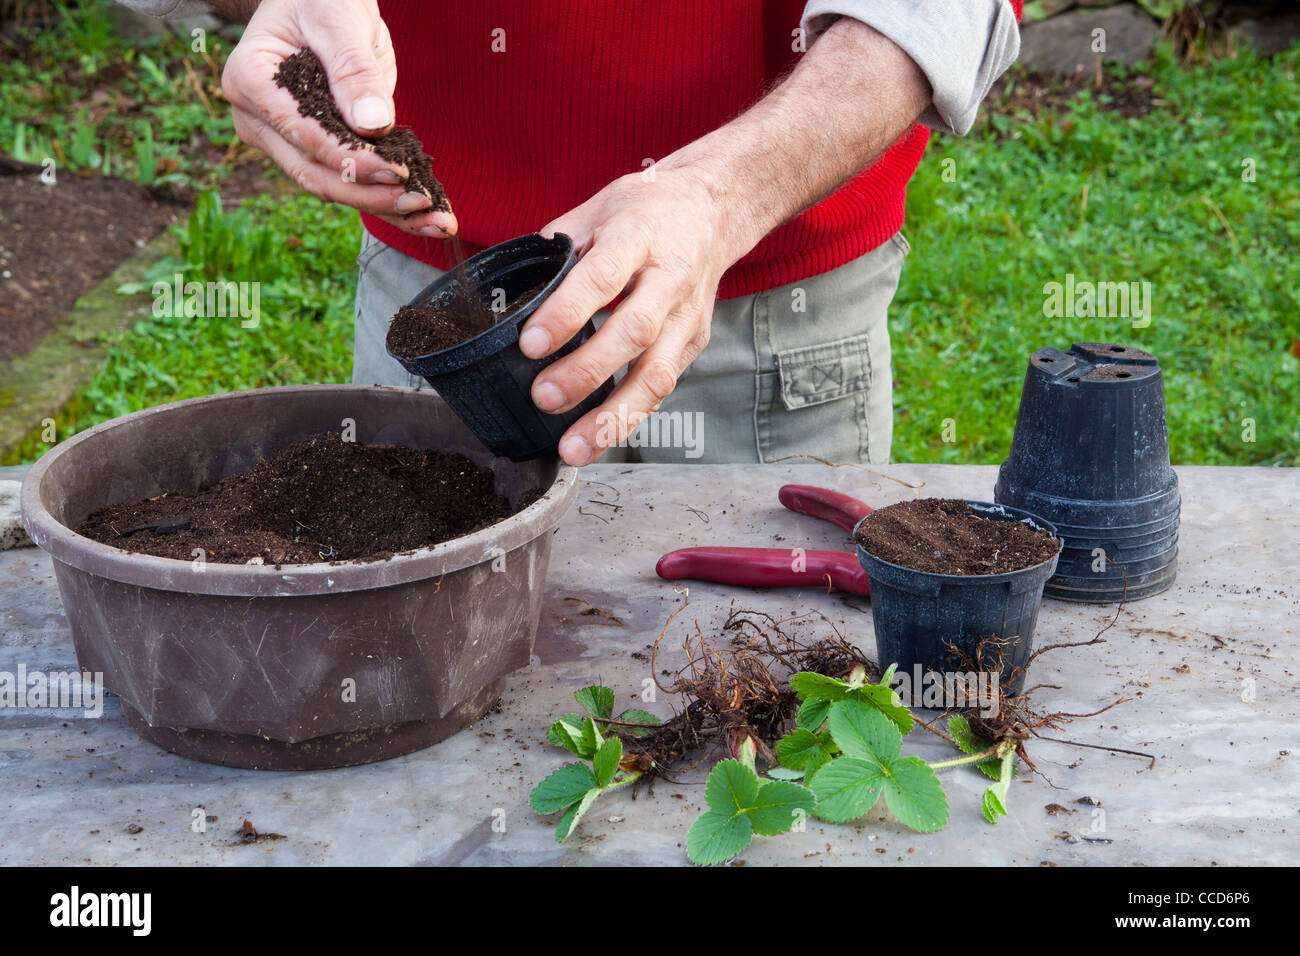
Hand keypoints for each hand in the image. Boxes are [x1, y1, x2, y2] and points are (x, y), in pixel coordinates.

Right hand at [221, 0, 456, 235]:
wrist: (322, 2)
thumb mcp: (339, 18)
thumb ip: (353, 69)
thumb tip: (374, 124)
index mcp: (251, 80)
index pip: (303, 134)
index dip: (351, 159)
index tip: (398, 170)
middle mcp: (258, 120)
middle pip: (315, 174)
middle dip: (371, 195)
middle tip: (423, 202)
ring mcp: (283, 142)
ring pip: (333, 189)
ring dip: (386, 208)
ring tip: (438, 221)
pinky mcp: (314, 152)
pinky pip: (350, 184)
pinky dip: (389, 201)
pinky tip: (430, 217)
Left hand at [524, 167, 737, 465]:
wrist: (712, 208)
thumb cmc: (644, 211)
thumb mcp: (596, 210)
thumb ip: (555, 249)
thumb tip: (507, 293)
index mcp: (639, 236)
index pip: (602, 277)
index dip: (566, 312)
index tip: (530, 344)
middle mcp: (669, 279)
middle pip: (633, 332)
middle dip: (586, 371)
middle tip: (543, 397)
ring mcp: (687, 317)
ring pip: (656, 375)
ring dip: (613, 417)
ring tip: (572, 448)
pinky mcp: (693, 343)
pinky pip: (661, 388)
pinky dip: (628, 419)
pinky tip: (597, 440)